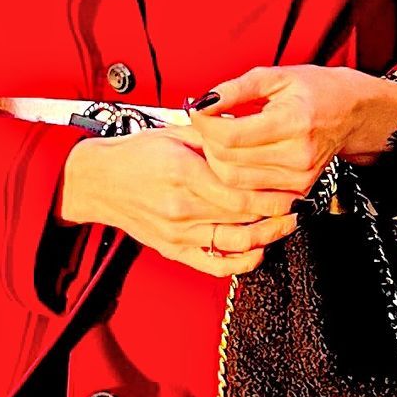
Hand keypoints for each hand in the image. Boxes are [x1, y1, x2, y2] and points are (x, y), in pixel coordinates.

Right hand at [58, 128, 298, 277]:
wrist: (97, 181)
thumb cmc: (134, 154)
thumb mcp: (172, 134)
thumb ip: (211, 137)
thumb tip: (246, 132)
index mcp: (183, 173)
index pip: (241, 191)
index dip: (272, 193)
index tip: (292, 186)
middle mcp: (181, 207)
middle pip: (244, 218)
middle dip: (278, 213)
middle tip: (299, 205)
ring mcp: (177, 233)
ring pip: (235, 243)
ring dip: (268, 237)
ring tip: (286, 225)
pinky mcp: (173, 250)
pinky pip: (214, 264)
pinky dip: (241, 262)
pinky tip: (259, 251)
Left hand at [189, 64, 396, 200]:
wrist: (352, 113)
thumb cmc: (316, 90)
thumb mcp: (276, 77)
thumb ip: (236, 89)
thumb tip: (202, 102)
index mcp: (293, 121)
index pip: (231, 135)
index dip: (205, 124)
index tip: (198, 111)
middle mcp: (298, 154)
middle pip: (229, 162)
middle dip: (208, 143)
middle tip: (207, 125)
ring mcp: (300, 177)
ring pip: (236, 182)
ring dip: (217, 161)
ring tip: (221, 139)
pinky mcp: (300, 191)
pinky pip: (252, 193)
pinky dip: (236, 176)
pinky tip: (236, 157)